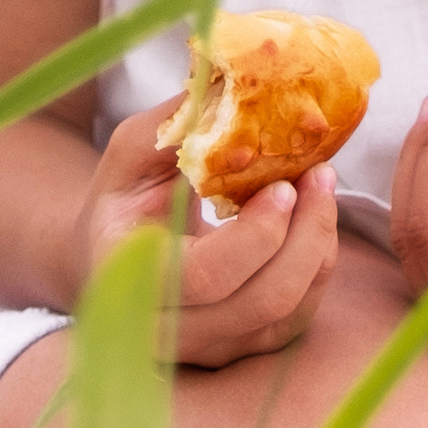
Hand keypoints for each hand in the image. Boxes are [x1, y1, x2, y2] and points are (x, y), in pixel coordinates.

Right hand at [73, 104, 340, 366]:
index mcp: (125, 279)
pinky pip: (298, 321)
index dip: (256, 235)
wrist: (105, 259)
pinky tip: (314, 222)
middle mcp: (164, 330)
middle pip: (259, 302)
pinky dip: (318, 268)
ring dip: (319, 247)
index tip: (284, 184)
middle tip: (320, 173)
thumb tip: (232, 77)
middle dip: (305, 235)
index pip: (204, 276)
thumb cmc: (121, 197)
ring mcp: (205, 349)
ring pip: (285, 315)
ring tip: (321, 187)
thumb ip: (177, 122)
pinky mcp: (240, 350)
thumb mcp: (133, 151)